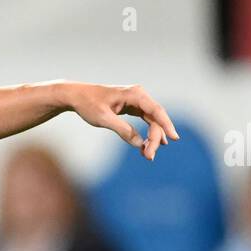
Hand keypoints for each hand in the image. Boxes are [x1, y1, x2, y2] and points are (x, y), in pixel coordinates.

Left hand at [63, 82, 178, 160]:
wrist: (76, 96)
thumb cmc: (88, 104)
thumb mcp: (104, 119)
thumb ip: (123, 130)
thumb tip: (140, 144)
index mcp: (134, 94)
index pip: (156, 111)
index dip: (166, 125)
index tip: (174, 139)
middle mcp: (138, 95)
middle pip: (155, 118)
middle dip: (155, 137)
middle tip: (149, 156)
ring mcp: (136, 100)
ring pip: (151, 120)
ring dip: (152, 137)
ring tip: (149, 154)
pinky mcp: (132, 107)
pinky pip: (145, 120)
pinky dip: (147, 132)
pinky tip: (148, 144)